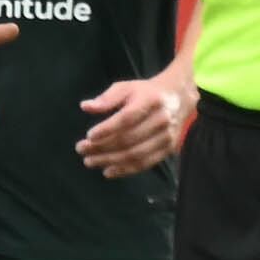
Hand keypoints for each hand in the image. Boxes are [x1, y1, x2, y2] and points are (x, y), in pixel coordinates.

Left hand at [75, 77, 189, 177]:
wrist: (178, 98)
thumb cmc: (146, 93)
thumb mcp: (126, 88)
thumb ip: (107, 98)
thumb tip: (85, 107)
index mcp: (150, 100)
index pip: (127, 118)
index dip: (107, 129)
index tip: (89, 136)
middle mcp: (161, 120)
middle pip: (129, 139)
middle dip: (102, 147)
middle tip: (81, 150)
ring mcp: (166, 137)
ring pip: (135, 154)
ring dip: (110, 161)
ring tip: (90, 162)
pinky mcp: (168, 150)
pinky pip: (144, 164)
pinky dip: (124, 170)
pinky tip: (107, 171)